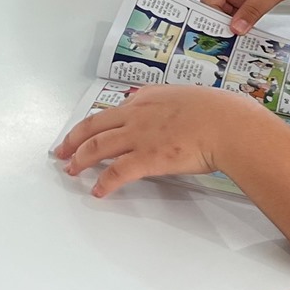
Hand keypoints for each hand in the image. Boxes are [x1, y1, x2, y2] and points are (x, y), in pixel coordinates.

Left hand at [54, 83, 274, 196]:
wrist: (228, 125)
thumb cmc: (219, 112)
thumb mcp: (189, 98)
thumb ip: (173, 105)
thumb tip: (174, 112)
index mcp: (148, 99)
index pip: (113, 110)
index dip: (96, 123)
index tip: (89, 131)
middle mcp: (137, 115)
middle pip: (94, 126)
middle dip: (74, 139)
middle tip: (62, 150)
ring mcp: (140, 136)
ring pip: (97, 147)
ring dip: (80, 159)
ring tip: (70, 170)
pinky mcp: (146, 158)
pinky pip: (116, 172)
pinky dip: (104, 182)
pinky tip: (98, 191)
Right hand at [168, 0, 289, 34]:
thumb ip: (253, 9)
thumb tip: (235, 30)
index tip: (160, 6)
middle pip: (206, 3)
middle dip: (207, 20)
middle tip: (209, 40)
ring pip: (221, 12)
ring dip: (224, 25)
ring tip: (228, 43)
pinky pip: (235, 14)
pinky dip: (236, 25)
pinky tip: (240, 37)